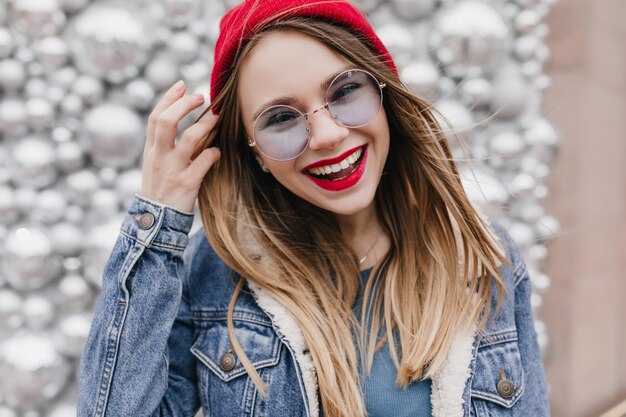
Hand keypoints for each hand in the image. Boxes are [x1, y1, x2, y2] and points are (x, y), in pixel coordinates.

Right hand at [140, 80, 220, 212]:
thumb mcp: (155, 164)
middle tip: (202, 96)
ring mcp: (172, 169)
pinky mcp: (187, 183)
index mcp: (151, 150)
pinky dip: (214, 153)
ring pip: (190, 138)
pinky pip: (204, 162)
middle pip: (167, 121)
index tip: (182, 85)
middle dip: (185, 104)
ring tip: (216, 118)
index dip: (169, 98)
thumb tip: (183, 119)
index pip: (156, 117)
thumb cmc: (161, 188)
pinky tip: (218, 152)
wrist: (157, 220)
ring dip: (206, 124)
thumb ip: (165, 144)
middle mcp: (159, 157)